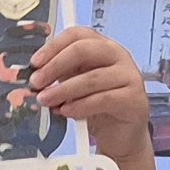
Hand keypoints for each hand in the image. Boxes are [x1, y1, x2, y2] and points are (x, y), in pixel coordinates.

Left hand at [29, 24, 150, 161]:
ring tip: (46, 100)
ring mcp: (129, 76)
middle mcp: (118, 56)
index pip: (77, 34)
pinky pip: (103, 99)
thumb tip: (36, 75)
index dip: (53, 46)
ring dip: (63, 90)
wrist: (121, 135)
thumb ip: (60, 76)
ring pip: (91, 78)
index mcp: (102, 47)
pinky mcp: (134, 99)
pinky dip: (80, 106)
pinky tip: (67, 112)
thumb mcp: (75, 86)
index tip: (35, 63)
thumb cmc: (98, 107)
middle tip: (37, 82)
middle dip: (54, 66)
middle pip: (83, 49)